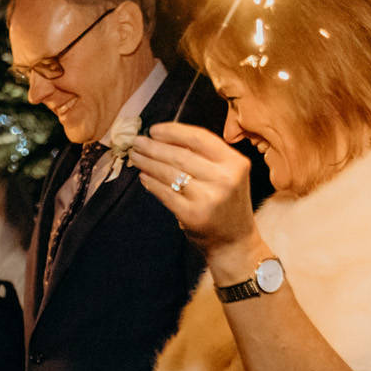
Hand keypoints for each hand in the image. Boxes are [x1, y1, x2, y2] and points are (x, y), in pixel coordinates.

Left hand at [127, 122, 256, 261]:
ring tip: (136, 157)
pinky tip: (143, 177)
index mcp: (235, 162)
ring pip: (170, 173)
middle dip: (154, 147)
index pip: (199, 138)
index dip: (173, 132)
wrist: (234, 241)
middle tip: (136, 143)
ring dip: (148, 163)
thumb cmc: (226, 204)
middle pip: (180, 155)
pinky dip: (151, 183)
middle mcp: (225, 178)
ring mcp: (209, 197)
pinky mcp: (192, 215)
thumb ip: (205, 157)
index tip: (154, 130)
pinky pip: (165, 194)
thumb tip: (165, 140)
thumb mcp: (227, 175)